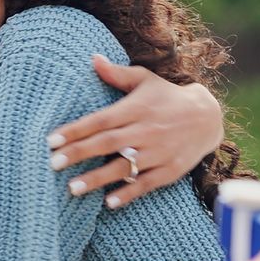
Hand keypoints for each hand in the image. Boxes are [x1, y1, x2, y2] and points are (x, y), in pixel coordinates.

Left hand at [47, 56, 222, 207]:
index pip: (100, 120)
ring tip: (72, 188)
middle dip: (79, 154)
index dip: (76, 130)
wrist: (208, 117)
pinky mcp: (170, 170)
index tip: (51, 140)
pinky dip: (129, 193)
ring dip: (98, 179)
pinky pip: (147, 184)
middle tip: (52, 164)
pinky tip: (109, 202)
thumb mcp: (145, 80)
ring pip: (125, 167)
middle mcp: (146, 130)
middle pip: (107, 143)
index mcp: (136, 108)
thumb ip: (117, 74)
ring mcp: (159, 152)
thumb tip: (93, 58)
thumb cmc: (167, 96)